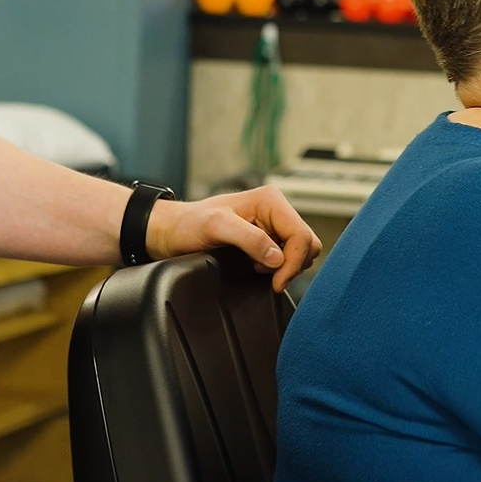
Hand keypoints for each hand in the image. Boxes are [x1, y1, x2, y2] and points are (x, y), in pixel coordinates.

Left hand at [147, 186, 322, 290]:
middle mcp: (276, 210)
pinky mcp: (268, 239)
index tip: (275, 281)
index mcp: (271, 200)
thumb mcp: (217, 228)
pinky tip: (256, 266)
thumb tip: (277, 258)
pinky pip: (288, 257)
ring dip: (284, 267)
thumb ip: (250, 239)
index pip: (302, 236)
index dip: (293, 262)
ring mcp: (273, 225)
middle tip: (267, 276)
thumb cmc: (189, 224)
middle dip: (291, 265)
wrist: (173, 232)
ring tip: (256, 267)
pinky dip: (277, 268)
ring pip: (301, 252)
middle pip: (307, 244)